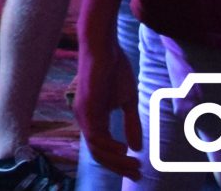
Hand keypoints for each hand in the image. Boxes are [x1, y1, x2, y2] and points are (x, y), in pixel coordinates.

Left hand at [73, 36, 142, 179]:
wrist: (105, 45)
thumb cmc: (115, 69)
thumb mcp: (127, 101)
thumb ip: (130, 123)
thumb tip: (136, 148)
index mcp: (93, 117)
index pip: (102, 148)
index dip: (119, 162)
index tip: (138, 171)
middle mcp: (84, 118)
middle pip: (98, 153)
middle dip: (118, 166)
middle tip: (137, 174)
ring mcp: (83, 112)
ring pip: (96, 147)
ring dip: (116, 160)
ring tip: (134, 165)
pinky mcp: (86, 105)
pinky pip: (94, 134)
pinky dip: (108, 146)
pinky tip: (123, 150)